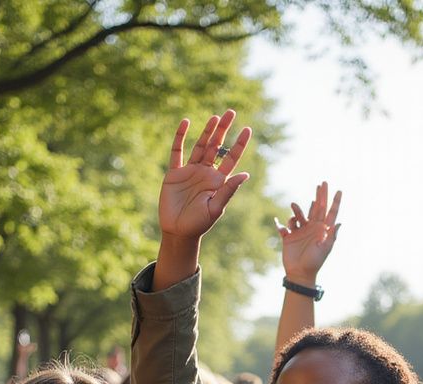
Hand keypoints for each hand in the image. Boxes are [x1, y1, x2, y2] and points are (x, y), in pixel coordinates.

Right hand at [158, 110, 251, 241]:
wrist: (178, 231)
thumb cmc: (199, 224)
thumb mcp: (216, 208)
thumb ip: (228, 190)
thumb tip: (245, 174)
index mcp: (218, 181)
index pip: (231, 158)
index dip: (239, 144)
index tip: (247, 129)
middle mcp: (206, 173)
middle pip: (216, 147)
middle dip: (223, 130)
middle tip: (230, 112)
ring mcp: (190, 171)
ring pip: (200, 146)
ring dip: (207, 131)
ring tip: (215, 117)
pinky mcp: (174, 173)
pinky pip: (177, 152)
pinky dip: (180, 137)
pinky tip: (185, 123)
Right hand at [276, 181, 341, 284]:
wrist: (299, 273)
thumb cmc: (315, 262)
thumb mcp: (325, 249)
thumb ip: (332, 236)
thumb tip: (340, 223)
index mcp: (323, 230)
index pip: (331, 213)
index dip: (335, 202)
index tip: (339, 190)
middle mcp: (313, 228)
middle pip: (317, 208)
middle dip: (320, 195)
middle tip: (322, 183)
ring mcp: (301, 231)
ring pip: (300, 214)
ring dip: (297, 209)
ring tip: (293, 205)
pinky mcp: (289, 236)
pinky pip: (285, 226)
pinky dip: (282, 224)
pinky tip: (282, 227)